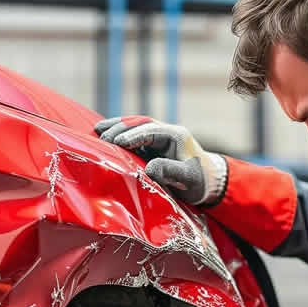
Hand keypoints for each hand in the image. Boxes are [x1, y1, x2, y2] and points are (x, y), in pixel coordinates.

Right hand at [95, 116, 227, 205]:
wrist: (210, 182)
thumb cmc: (200, 182)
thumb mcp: (187, 179)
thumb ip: (170, 172)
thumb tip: (149, 168)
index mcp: (176, 135)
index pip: (150, 131)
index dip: (133, 135)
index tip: (115, 142)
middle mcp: (167, 132)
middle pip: (140, 123)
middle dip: (120, 128)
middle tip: (102, 137)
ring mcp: (160, 136)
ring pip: (136, 126)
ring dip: (117, 127)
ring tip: (98, 129)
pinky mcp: (155, 144)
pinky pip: (136, 134)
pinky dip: (121, 134)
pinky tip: (106, 135)